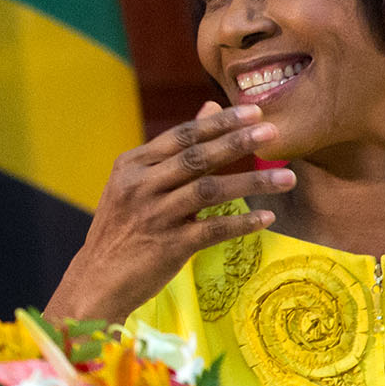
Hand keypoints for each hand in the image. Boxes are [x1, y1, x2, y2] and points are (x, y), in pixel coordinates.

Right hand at [45, 103, 293, 323]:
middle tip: (273, 132)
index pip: (182, 136)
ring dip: (252, 184)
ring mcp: (153, 216)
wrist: (96, 279)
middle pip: (197, 157)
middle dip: (238, 143)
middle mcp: (140, 186)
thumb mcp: (137, 182)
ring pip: (209, 191)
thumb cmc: (123, 227)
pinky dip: (241, 223)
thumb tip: (210, 107)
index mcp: (132, 165)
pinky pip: (212, 230)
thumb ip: (175, 149)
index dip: (219, 123)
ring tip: (288, 178)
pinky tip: (267, 218)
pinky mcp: (168, 246)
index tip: (253, 112)